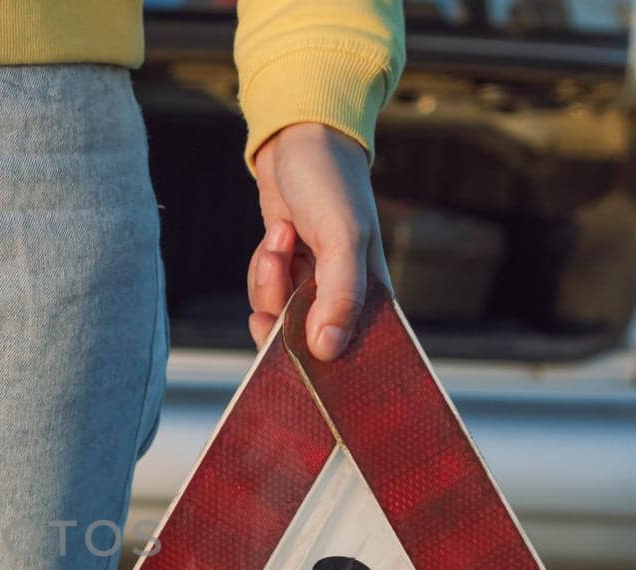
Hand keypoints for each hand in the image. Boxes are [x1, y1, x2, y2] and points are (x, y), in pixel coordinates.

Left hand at [246, 122, 390, 359]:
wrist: (299, 140)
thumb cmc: (332, 182)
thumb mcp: (342, 237)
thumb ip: (338, 295)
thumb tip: (327, 350)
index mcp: (373, 297)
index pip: (350, 353)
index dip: (319, 362)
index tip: (292, 348)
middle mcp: (344, 298)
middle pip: (303, 343)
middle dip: (280, 311)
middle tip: (278, 271)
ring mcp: (313, 287)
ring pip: (277, 317)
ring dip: (269, 278)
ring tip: (282, 235)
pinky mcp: (287, 273)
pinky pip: (264, 294)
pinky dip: (262, 267)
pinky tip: (276, 235)